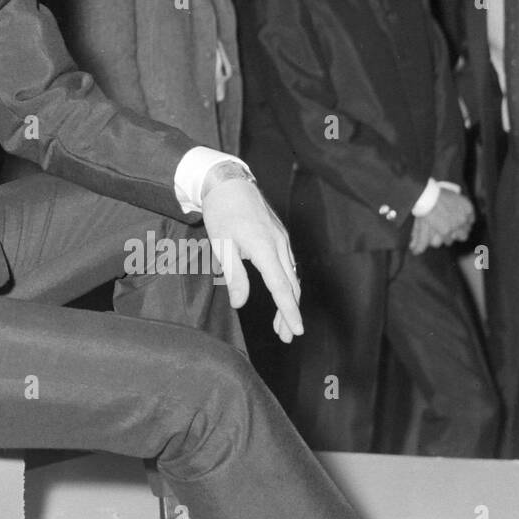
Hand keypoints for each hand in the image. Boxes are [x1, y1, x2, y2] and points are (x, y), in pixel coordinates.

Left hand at [201, 175, 303, 342]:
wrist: (229, 182)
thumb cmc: (222, 213)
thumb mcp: (222, 245)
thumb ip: (234, 275)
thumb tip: (239, 303)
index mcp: (265, 248)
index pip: (281, 287)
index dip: (288, 311)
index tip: (296, 331)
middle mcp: (279, 245)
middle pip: (291, 286)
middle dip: (290, 312)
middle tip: (286, 335)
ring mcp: (282, 240)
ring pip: (292, 277)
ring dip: (289, 300)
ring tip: (282, 323)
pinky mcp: (280, 236)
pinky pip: (289, 266)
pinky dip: (288, 285)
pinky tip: (281, 294)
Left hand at [409, 188, 473, 253]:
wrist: (427, 191)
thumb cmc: (422, 209)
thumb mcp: (420, 226)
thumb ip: (420, 241)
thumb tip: (415, 252)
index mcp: (446, 232)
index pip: (447, 242)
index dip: (441, 237)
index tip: (437, 232)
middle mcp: (457, 225)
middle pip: (460, 237)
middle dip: (453, 234)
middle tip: (446, 226)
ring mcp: (463, 216)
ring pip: (467, 228)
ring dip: (461, 227)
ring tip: (452, 220)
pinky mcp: (468, 207)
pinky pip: (471, 218)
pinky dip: (467, 217)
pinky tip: (459, 214)